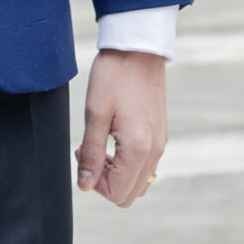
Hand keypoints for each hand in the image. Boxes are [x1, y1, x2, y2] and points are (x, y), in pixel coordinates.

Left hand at [77, 49, 167, 205]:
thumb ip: (92, 154)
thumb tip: (85, 186)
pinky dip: (127, 163)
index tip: (83, 153)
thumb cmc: (114, 77)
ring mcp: (161, 144)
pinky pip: (145, 166)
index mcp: (140, 149)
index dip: (94, 182)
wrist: (138, 49)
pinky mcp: (160, 135)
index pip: (117, 193)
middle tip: (89, 150)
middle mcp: (156, 151)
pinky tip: (113, 138)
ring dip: (116, 173)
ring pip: (138, 182)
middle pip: (129, 194)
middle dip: (105, 181)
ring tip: (100, 144)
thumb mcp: (95, 114)